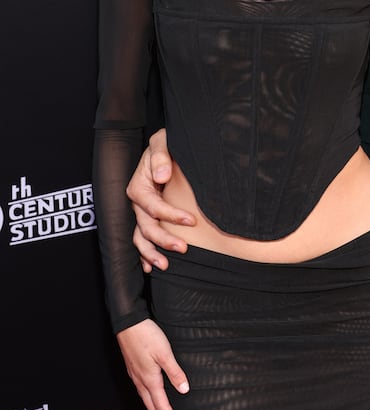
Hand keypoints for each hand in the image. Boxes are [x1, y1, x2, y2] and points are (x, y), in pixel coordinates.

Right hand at [116, 319, 189, 409]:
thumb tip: (184, 389)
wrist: (127, 323)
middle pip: (152, 409)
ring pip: (146, 402)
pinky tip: (152, 401)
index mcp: (150, 380)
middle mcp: (141, 382)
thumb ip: (175, 372)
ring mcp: (135, 376)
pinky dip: (150, 403)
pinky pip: (142, 393)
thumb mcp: (165, 353)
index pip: (162, 407)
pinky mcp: (134, 370)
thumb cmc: (147, 335)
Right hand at [127, 128, 194, 272]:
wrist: (165, 147)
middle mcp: (138, 202)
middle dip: (163, 239)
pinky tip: (151, 268)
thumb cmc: (164, 144)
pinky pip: (141, 238)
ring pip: (141, 237)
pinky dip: (144, 254)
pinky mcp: (147, 217)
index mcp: (139, 186)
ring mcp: (141, 212)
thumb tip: (161, 177)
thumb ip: (160, 156)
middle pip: (146, 226)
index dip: (171, 215)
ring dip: (151, 253)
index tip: (191, 220)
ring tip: (165, 265)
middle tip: (183, 249)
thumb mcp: (162, 142)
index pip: (153, 206)